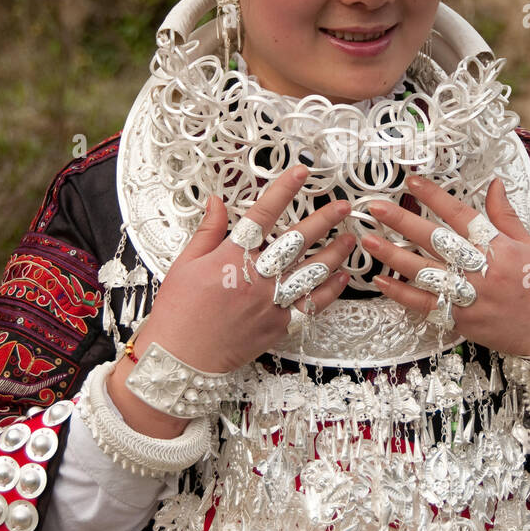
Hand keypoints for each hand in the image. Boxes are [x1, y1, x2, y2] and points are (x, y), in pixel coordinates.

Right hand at [133, 164, 354, 374]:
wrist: (181, 358)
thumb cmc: (179, 312)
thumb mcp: (185, 263)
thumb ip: (208, 231)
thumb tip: (217, 201)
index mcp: (232, 257)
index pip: (263, 214)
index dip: (284, 190)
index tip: (301, 172)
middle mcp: (256, 276)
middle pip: (298, 240)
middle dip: (324, 219)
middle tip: (343, 206)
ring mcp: (270, 302)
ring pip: (312, 272)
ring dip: (335, 253)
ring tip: (350, 239)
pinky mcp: (278, 325)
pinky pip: (311, 305)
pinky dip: (329, 291)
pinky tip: (342, 278)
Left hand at [363, 175, 529, 360]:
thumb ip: (506, 216)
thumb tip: (494, 183)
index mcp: (501, 246)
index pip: (461, 215)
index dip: (435, 196)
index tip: (412, 181)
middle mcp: (484, 269)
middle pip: (436, 240)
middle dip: (403, 221)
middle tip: (375, 207)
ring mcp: (472, 297)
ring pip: (425, 272)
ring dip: (393, 255)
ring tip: (368, 240)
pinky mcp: (464, 322)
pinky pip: (426, 306)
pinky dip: (402, 294)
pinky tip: (381, 282)